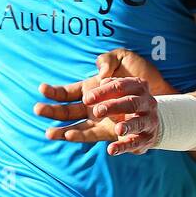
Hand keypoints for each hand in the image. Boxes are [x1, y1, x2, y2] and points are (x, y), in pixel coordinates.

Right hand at [35, 51, 161, 155]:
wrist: (158, 92)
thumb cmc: (139, 73)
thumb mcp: (124, 59)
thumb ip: (109, 61)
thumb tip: (100, 71)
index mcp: (90, 89)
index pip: (67, 93)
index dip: (54, 92)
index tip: (42, 89)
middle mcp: (91, 107)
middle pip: (67, 111)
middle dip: (51, 110)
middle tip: (37, 109)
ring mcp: (99, 120)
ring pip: (75, 127)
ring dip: (62, 130)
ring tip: (48, 132)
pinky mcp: (110, 132)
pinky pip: (94, 136)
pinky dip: (80, 137)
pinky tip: (69, 137)